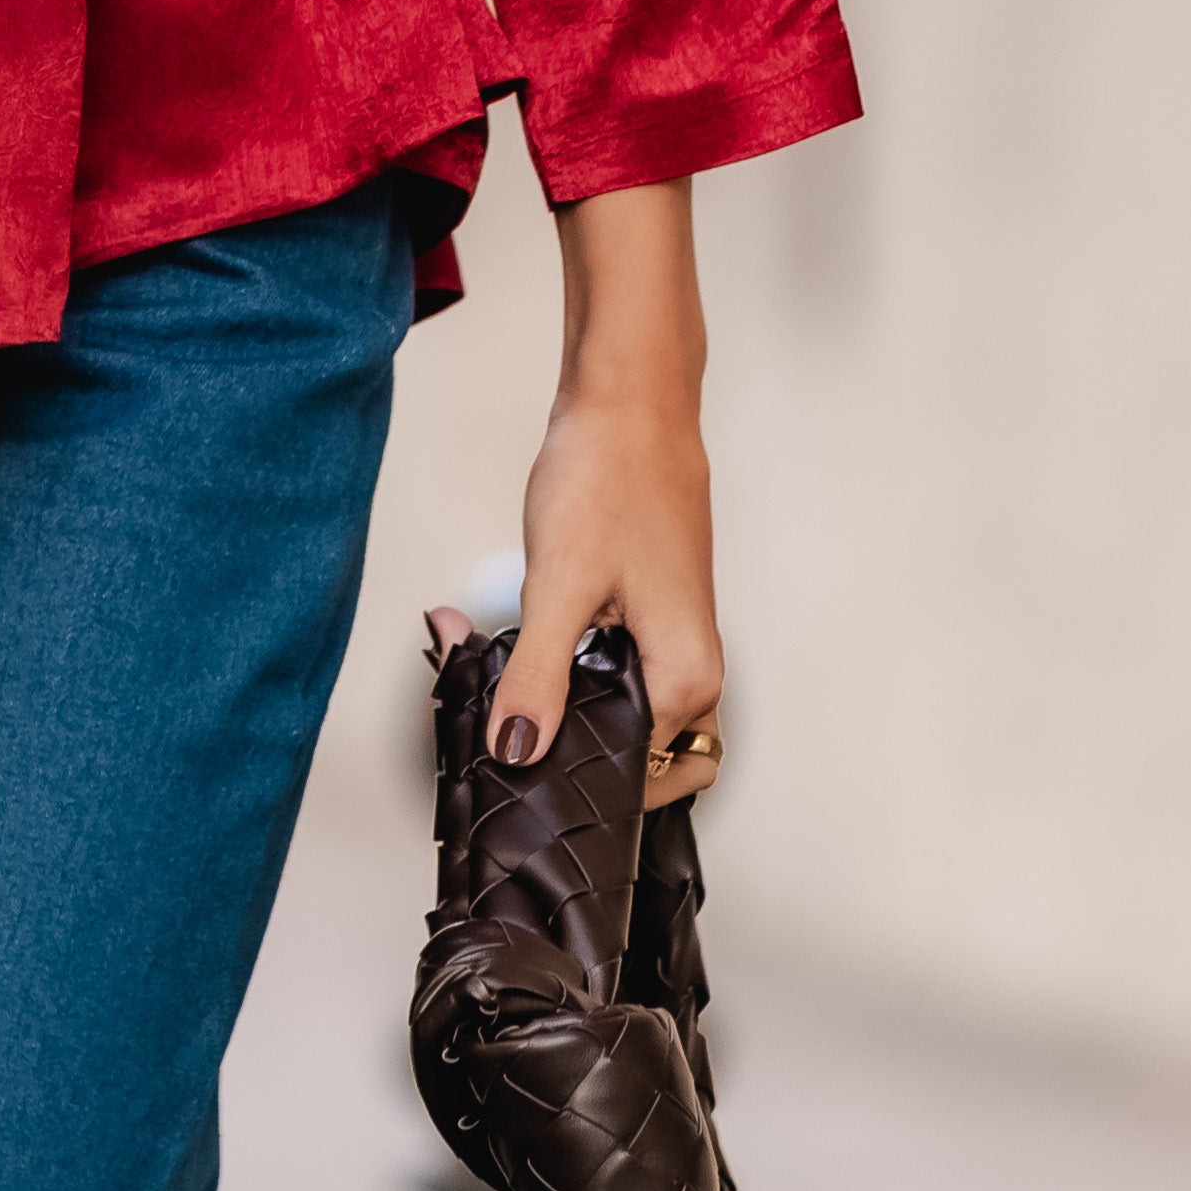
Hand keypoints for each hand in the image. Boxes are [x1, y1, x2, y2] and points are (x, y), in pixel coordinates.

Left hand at [469, 179, 724, 814]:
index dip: (582, 789)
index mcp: (685, 676)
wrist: (629, 398)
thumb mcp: (559, 587)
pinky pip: (617, 669)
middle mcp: (691, 665)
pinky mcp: (649, 609)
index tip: (520, 793)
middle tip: (512, 751)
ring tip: (499, 697)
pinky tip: (515, 650)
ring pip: (628, 711)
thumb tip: (519, 751)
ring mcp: (672, 636)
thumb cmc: (612, 478)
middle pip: (648, 759)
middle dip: (583, 762)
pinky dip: (570, 672)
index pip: (644, 780)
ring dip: (570, 713)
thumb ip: (537, 679)